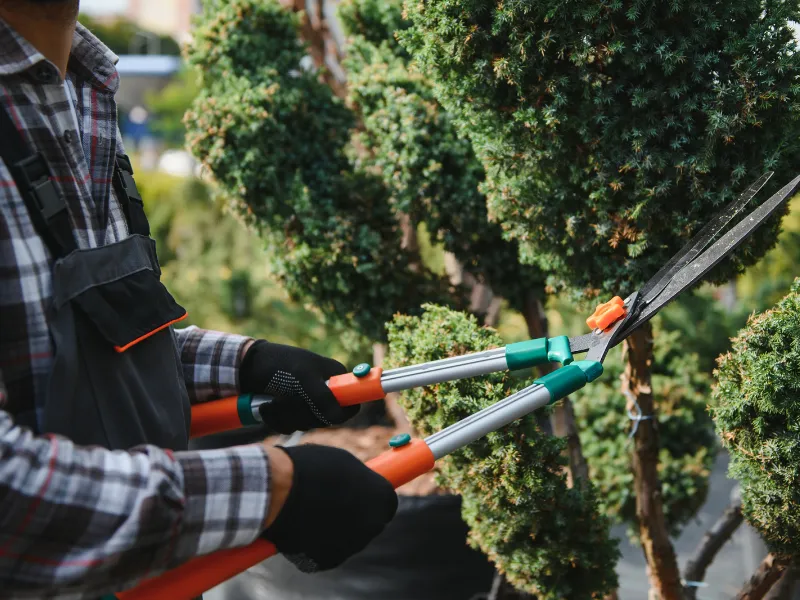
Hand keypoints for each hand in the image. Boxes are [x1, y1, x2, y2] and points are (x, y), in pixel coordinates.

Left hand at [239, 340, 356, 432]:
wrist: (246, 365)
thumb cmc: (277, 365)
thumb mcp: (302, 378)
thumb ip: (323, 397)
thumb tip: (339, 418)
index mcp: (334, 378)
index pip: (350, 405)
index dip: (338, 413)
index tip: (318, 412)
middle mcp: (324, 391)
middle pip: (325, 420)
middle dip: (301, 414)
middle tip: (286, 400)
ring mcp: (307, 402)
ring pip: (305, 425)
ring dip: (285, 417)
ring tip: (271, 402)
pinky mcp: (291, 411)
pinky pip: (290, 427)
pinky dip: (276, 420)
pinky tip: (266, 408)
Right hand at [261, 444, 397, 571]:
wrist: (280, 491)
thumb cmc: (313, 468)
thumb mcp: (343, 463)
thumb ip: (358, 479)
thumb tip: (359, 485)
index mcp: (383, 499)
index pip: (386, 503)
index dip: (371, 497)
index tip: (359, 493)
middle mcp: (374, 526)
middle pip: (368, 523)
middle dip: (354, 515)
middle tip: (331, 501)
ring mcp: (352, 546)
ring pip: (346, 538)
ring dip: (334, 528)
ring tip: (309, 508)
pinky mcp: (328, 561)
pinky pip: (324, 551)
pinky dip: (314, 542)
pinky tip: (300, 525)